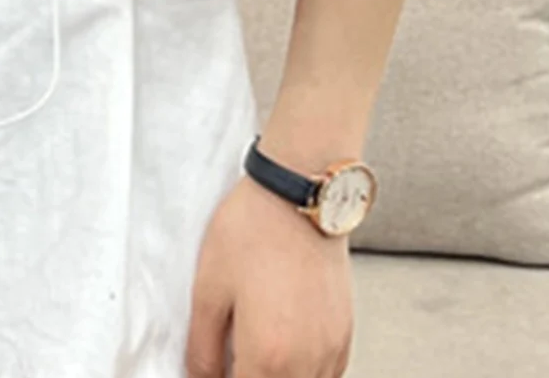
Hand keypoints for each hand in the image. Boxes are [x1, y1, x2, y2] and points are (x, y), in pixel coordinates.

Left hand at [185, 175, 353, 377]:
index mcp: (267, 356)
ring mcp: (331, 347)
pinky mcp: (345, 330)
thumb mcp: (208, 289)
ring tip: (257, 354)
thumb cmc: (253, 227)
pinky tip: (285, 351)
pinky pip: (328, 375)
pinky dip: (305, 374)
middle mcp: (306, 361)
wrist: (298, 189)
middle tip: (231, 360)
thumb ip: (202, 349)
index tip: (214, 373)